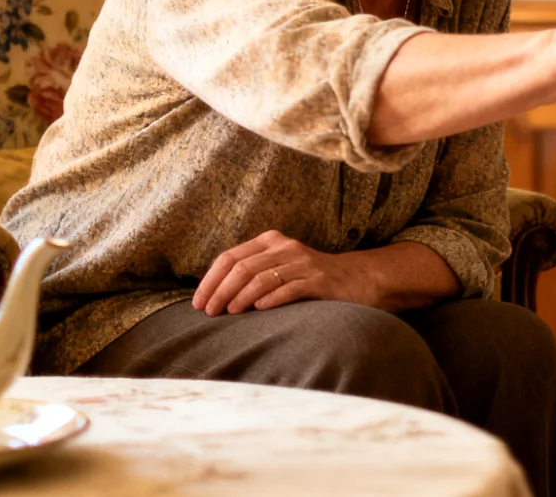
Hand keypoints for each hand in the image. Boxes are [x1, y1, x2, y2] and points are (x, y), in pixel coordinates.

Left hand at [192, 230, 375, 315]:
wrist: (358, 280)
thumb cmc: (311, 279)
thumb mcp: (279, 268)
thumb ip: (251, 274)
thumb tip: (211, 293)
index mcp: (271, 241)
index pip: (230, 257)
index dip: (210, 280)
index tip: (198, 303)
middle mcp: (285, 247)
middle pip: (242, 267)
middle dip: (220, 291)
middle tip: (209, 312)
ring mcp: (303, 263)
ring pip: (262, 277)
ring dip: (240, 297)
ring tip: (229, 313)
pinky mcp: (319, 280)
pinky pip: (290, 288)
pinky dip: (270, 299)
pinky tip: (258, 310)